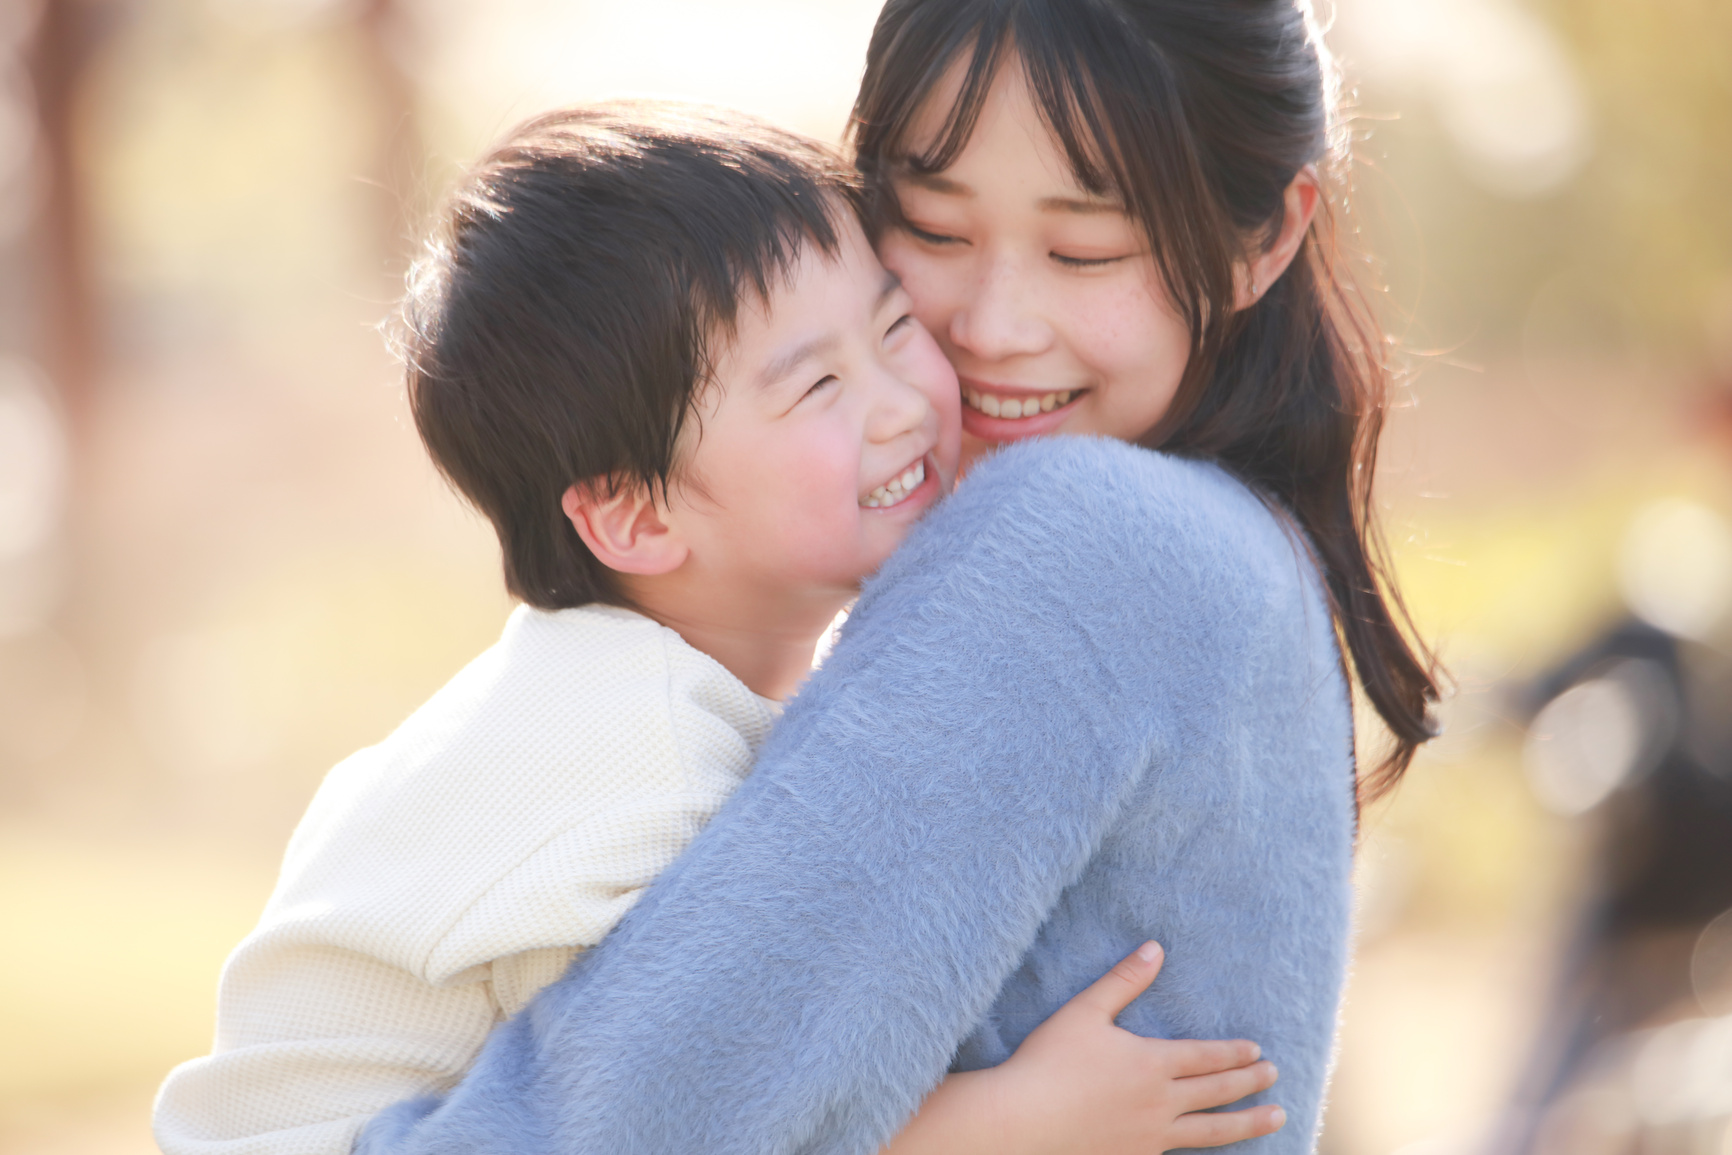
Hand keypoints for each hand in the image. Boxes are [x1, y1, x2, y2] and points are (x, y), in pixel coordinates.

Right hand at [881, 942, 1283, 1154]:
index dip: (1233, 1053)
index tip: (1257, 1051)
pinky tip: (1216, 1151)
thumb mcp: (1085, 1010)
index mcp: (1151, 1062)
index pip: (1206, 1056)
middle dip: (1250, 1083)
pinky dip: (1208, 1152)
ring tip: (1278, 1118)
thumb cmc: (1049, 1062)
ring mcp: (1150, 1136)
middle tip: (1274, 1077)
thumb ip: (1123, 980)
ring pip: (1212, 1131)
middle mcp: (1160, 1102)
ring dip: (1247, 1123)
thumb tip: (1155, 948)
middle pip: (1217, 1092)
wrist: (1023, 1122)